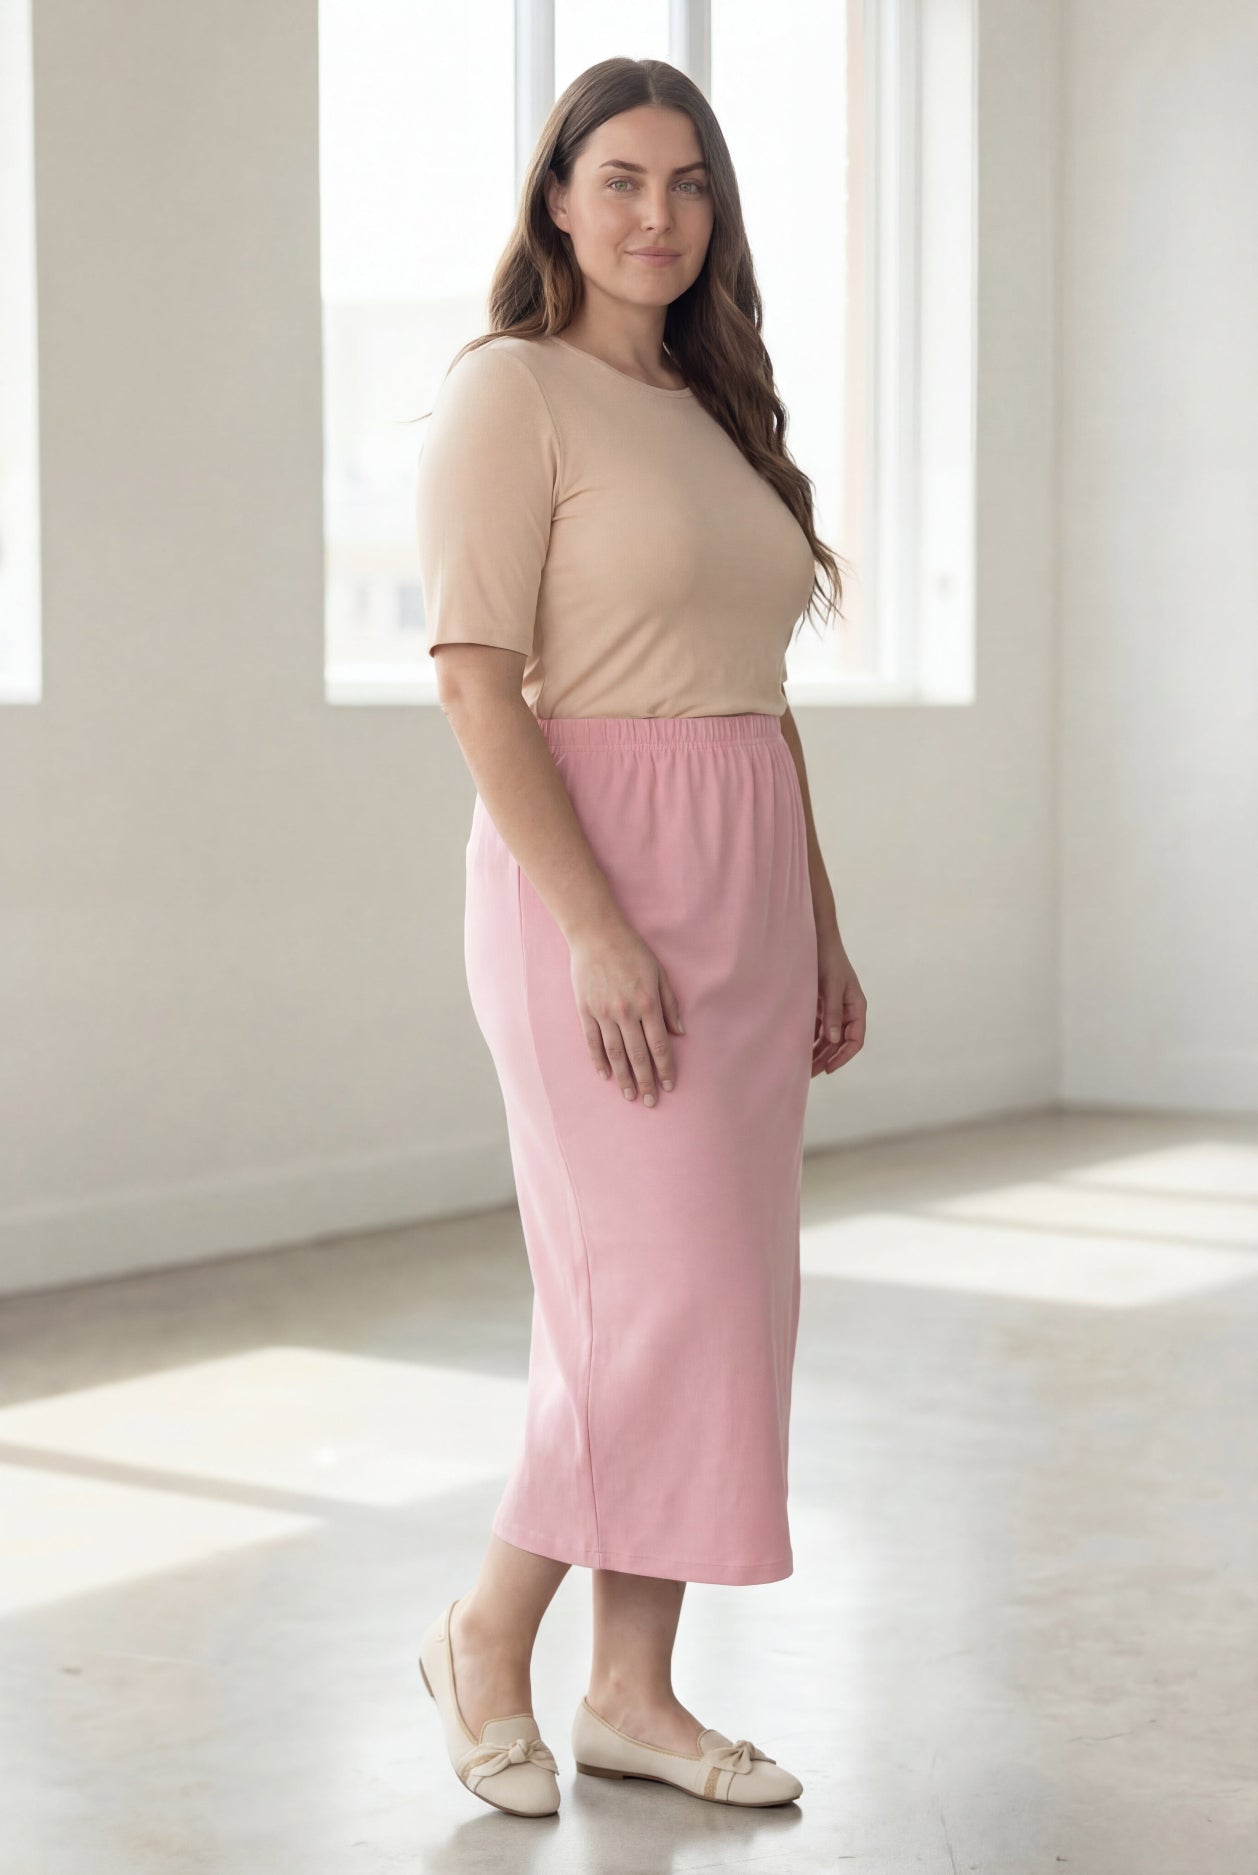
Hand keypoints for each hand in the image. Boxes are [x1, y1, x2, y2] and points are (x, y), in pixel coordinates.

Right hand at [568, 916, 683, 1107]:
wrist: (596, 935)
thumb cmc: (632, 952)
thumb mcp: (660, 974)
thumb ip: (670, 1005)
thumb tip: (680, 1033)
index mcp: (647, 1004)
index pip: (659, 1045)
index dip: (665, 1068)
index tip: (669, 1085)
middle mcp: (625, 1013)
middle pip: (638, 1055)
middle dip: (646, 1081)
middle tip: (650, 1101)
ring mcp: (603, 1013)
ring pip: (615, 1054)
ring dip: (624, 1077)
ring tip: (629, 1095)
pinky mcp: (585, 1010)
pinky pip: (592, 1042)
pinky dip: (598, 1061)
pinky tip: (605, 1075)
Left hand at [812, 922, 865, 1075]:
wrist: (816, 939)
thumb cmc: (828, 959)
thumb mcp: (831, 986)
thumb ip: (832, 1013)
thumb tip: (834, 1040)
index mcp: (856, 1007)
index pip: (855, 1039)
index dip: (843, 1056)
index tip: (829, 1069)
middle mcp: (847, 1010)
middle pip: (840, 1042)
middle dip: (827, 1058)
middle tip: (810, 1073)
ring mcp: (833, 1008)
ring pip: (828, 1037)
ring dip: (817, 1051)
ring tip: (803, 1065)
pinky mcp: (820, 1004)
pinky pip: (817, 1027)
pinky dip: (809, 1038)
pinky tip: (797, 1047)